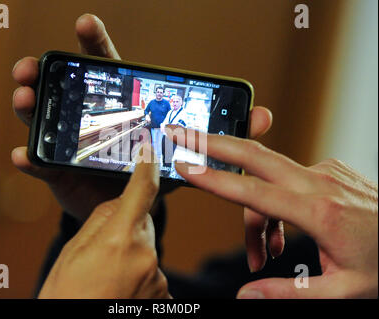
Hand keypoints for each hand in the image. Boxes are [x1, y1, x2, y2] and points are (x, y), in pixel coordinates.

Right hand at [11, 13, 278, 261]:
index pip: (107, 68)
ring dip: (31, 106)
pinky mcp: (60, 170)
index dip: (96, 45)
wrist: (130, 208)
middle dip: (48, 72)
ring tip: (23, 98)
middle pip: (67, 88)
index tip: (85, 23)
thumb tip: (264, 114)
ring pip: (46, 116)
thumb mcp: (187, 148)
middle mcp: (92, 117)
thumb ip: (221, 131)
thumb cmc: (153, 171)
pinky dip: (31, 158)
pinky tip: (22, 155)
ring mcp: (73, 142)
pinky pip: (42, 162)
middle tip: (34, 65)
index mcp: (121, 105)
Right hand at [38, 145, 170, 298]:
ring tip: (106, 273)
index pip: (142, 190)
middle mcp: (146, 256)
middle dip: (127, 223)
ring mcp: (158, 278)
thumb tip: (119, 203)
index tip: (149, 150)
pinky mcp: (164, 296)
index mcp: (119, 239)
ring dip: (131, 251)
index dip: (147, 166)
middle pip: (142, 221)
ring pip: (145, 247)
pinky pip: (151, 270)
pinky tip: (119, 286)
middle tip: (103, 243)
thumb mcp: (74, 252)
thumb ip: (100, 222)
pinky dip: (138, 272)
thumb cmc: (66, 294)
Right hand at [166, 126, 377, 297]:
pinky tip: (286, 231)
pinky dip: (275, 204)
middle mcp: (318, 183)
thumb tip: (247, 295)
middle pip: (254, 154)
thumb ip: (288, 292)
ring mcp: (324, 171)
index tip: (186, 166)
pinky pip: (286, 181)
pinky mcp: (327, 170)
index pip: (253, 192)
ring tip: (266, 253)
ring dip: (253, 211)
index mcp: (320, 213)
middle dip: (212, 142)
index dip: (214, 180)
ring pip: (267, 178)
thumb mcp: (342, 290)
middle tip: (181, 133)